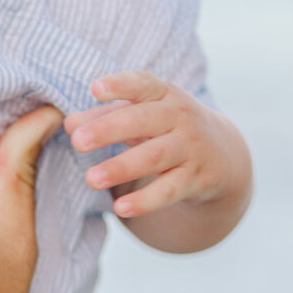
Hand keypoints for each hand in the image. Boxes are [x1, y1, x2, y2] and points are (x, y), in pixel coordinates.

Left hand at [65, 71, 248, 218]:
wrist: (223, 156)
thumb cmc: (167, 128)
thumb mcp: (141, 115)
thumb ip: (104, 116)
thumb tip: (69, 124)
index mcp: (163, 95)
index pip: (143, 84)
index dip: (120, 85)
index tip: (95, 89)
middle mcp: (180, 117)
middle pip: (143, 120)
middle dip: (109, 130)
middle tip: (77, 142)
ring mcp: (190, 148)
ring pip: (154, 156)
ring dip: (121, 168)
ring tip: (91, 179)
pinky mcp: (196, 179)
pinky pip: (169, 190)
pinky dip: (146, 201)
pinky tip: (120, 208)